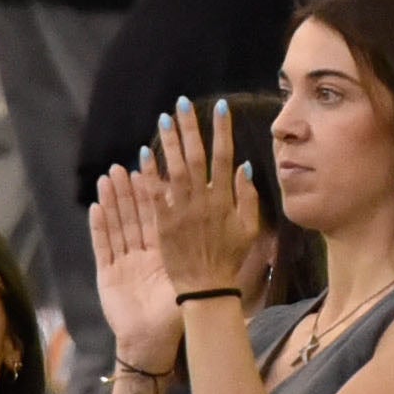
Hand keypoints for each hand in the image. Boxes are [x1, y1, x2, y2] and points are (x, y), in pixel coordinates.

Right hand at [87, 163, 180, 369]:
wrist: (152, 344)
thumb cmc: (174, 317)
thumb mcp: (189, 280)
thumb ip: (200, 254)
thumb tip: (219, 227)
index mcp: (165, 254)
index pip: (158, 217)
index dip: (152, 194)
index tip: (149, 169)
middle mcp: (143, 255)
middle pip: (134, 217)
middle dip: (128, 192)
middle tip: (122, 166)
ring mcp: (123, 263)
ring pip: (117, 226)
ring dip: (112, 202)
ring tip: (107, 178)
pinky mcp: (108, 273)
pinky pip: (103, 246)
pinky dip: (100, 227)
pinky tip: (96, 207)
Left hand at [139, 99, 266, 298]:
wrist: (206, 289)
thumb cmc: (230, 259)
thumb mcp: (249, 229)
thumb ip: (248, 197)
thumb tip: (245, 166)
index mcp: (226, 200)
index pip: (224, 157)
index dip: (222, 131)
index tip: (220, 107)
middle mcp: (204, 201)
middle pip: (196, 157)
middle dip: (190, 128)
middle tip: (182, 104)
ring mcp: (183, 212)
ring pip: (175, 170)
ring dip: (169, 143)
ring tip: (164, 118)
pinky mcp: (164, 224)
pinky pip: (156, 194)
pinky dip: (150, 174)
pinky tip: (143, 154)